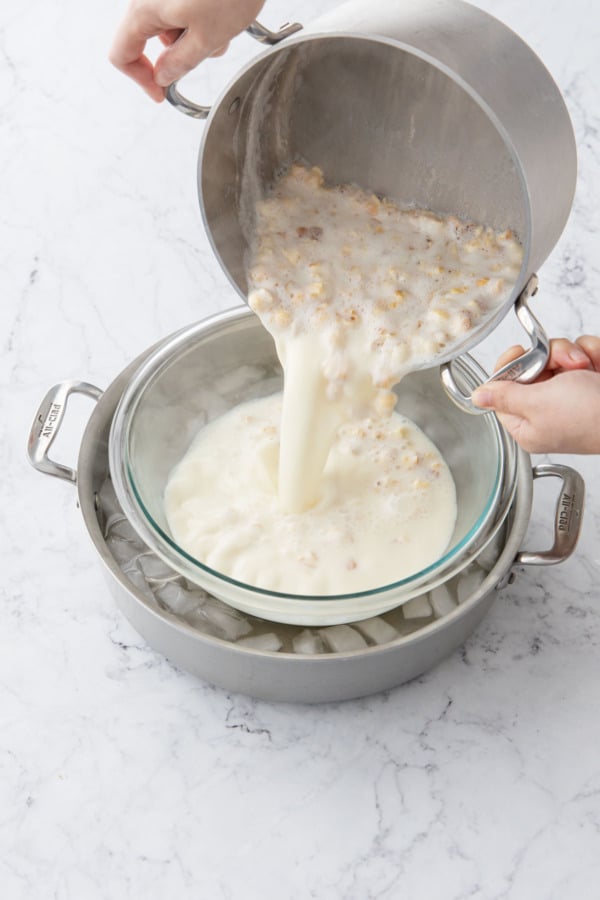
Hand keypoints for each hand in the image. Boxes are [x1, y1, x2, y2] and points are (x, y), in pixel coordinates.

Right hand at [110, 0, 264, 101]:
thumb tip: (163, 77)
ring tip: (223, 24)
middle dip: (180, 52)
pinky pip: (181, 5)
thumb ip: (180, 63)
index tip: (161, 93)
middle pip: (150, 37)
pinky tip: (223, 12)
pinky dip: (200, 17)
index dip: (141, 79)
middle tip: (210, 49)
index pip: (122, 54)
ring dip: (195, 34)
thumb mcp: (207, 38)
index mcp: (143, 8)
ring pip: (170, 22)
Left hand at [472, 336, 599, 453]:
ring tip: (585, 368)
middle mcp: (547, 409)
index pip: (502, 389)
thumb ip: (506, 396)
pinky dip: (592, 353)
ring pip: (557, 355)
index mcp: (527, 424)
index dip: (509, 367)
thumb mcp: (538, 404)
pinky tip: (598, 366)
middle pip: (531, 367)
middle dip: (548, 357)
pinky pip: (582, 352)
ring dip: (572, 354)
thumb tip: (478, 396)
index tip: (520, 353)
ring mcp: (572, 393)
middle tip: (562, 365)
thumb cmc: (592, 417)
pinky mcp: (592, 379)